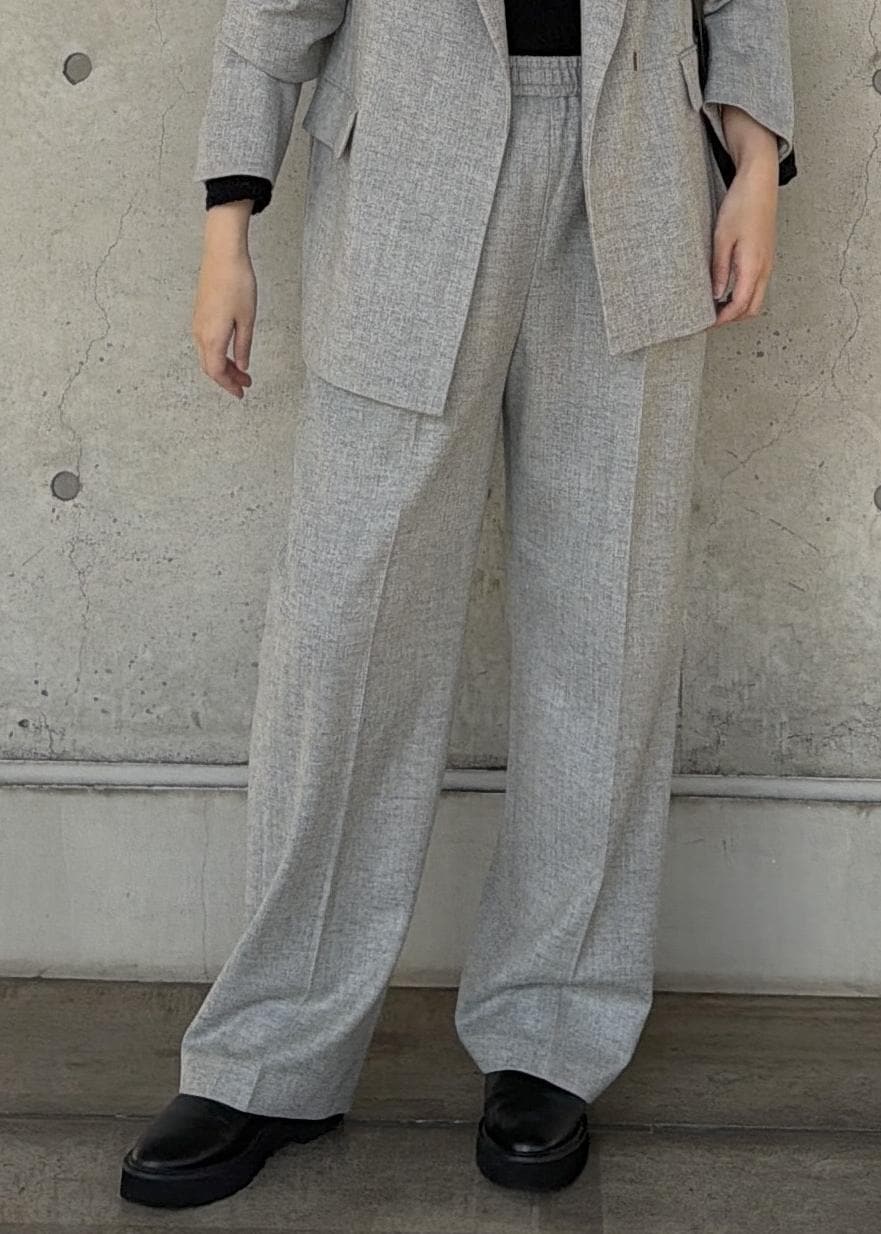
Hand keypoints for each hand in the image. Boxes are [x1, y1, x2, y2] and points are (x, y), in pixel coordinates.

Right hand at [192, 202, 256, 396]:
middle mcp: (200, 333)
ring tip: (242, 370)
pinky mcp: (199, 314)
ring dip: (223, 366)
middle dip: (227, 379)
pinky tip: (231, 351)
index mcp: (212, 337)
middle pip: (210, 367)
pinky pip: (205, 343)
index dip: (229, 385)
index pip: (217, 372)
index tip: (241, 393)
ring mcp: (198, 323)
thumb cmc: (237, 283)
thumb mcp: (247, 319)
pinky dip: (218, 353)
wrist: (222, 255)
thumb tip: (243, 366)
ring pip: (207, 355)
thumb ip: (243, 346)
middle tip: (245, 384)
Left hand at [710, 105, 779, 327]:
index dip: (722, 319)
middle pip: (751, 309)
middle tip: (709, 318)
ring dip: (738, 307)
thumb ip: (720, 269)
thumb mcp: (722, 238)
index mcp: (753, 265)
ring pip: (756, 298)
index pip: (739, 306)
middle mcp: (765, 268)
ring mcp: (768, 263)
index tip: (706, 323)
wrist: (760, 183)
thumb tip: (716, 295)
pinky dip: (743, 294)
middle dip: (731, 318)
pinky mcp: (766, 257)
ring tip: (715, 305)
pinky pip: (757, 285)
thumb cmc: (741, 206)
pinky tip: (726, 288)